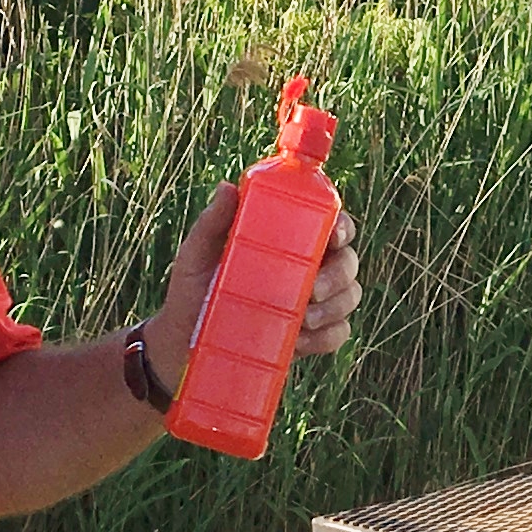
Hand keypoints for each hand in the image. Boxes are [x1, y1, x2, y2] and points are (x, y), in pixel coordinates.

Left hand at [150, 196, 362, 363]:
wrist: (182, 344)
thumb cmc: (191, 291)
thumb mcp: (197, 254)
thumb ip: (212, 223)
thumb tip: (227, 188)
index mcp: (288, 241)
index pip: (329, 224)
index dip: (343, 226)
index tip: (335, 235)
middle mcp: (308, 268)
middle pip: (347, 261)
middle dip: (339, 275)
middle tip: (313, 290)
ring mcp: (312, 304)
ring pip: (349, 297)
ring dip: (335, 307)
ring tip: (304, 320)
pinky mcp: (310, 337)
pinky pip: (337, 334)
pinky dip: (325, 337)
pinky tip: (300, 340)